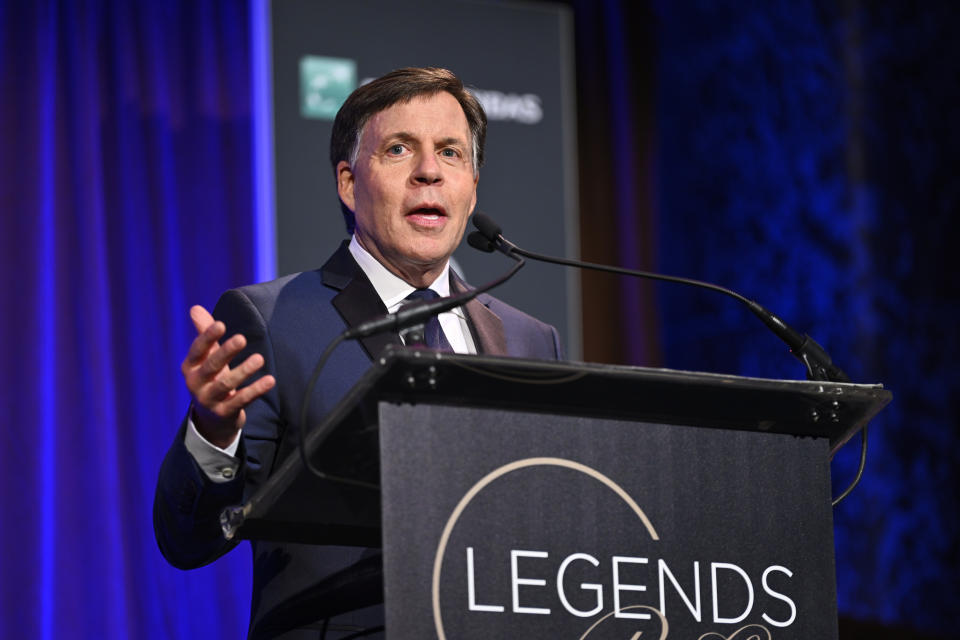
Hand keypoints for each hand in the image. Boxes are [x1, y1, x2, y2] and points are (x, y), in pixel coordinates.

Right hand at [181, 305, 275, 447]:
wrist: (211, 419)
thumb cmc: (211, 378)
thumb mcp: (207, 357)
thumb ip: (204, 333)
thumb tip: (195, 308)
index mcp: (190, 367)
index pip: (197, 350)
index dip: (207, 337)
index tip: (221, 324)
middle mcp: (196, 384)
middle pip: (211, 367)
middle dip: (225, 352)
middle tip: (242, 338)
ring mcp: (209, 400)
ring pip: (226, 385)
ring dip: (243, 371)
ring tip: (259, 359)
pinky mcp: (224, 413)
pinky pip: (242, 401)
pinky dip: (256, 390)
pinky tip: (270, 380)